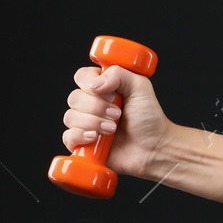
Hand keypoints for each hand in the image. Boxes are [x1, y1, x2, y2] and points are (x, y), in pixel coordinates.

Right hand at [60, 64, 172, 180]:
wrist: (154, 148)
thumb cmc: (149, 118)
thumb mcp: (140, 87)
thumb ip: (119, 74)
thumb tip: (95, 83)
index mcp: (103, 87)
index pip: (82, 77)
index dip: (91, 84)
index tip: (112, 94)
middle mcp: (91, 103)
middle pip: (74, 97)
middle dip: (97, 107)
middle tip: (118, 114)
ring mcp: (86, 123)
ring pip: (70, 117)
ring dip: (94, 122)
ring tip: (113, 129)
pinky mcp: (82, 142)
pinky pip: (68, 136)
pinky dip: (81, 136)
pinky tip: (96, 138)